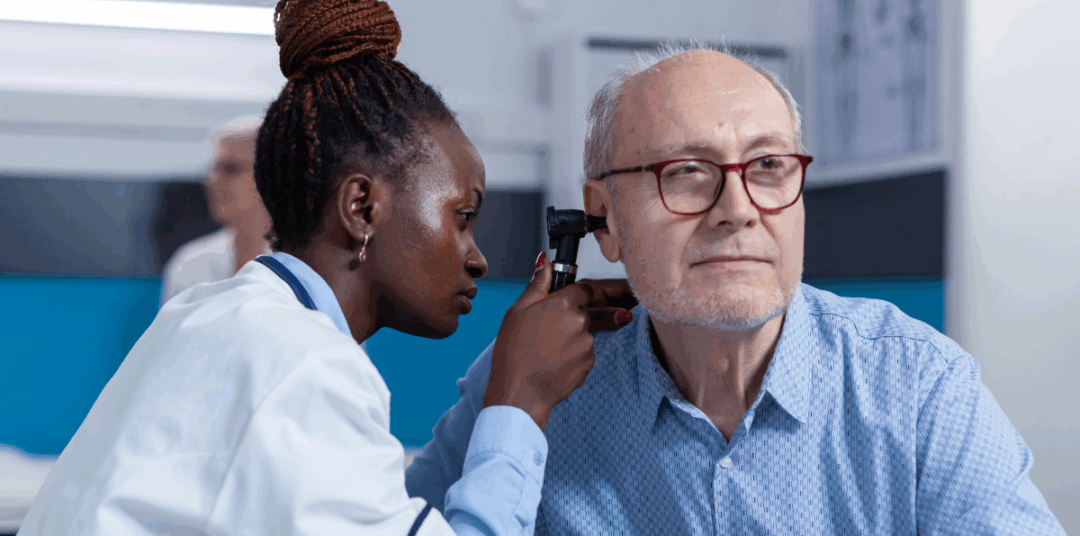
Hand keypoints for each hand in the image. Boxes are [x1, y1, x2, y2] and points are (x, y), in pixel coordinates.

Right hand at [483, 252, 635, 429]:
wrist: (520, 393)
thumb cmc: (514, 353)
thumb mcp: (517, 311)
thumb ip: (537, 285)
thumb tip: (545, 264)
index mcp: (564, 304)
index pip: (584, 288)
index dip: (576, 294)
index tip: (571, 300)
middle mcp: (581, 322)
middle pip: (584, 312)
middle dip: (569, 319)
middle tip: (545, 333)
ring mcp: (588, 344)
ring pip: (583, 335)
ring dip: (570, 339)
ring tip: (544, 351)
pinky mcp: (589, 364)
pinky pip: (583, 354)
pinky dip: (571, 357)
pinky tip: (552, 363)